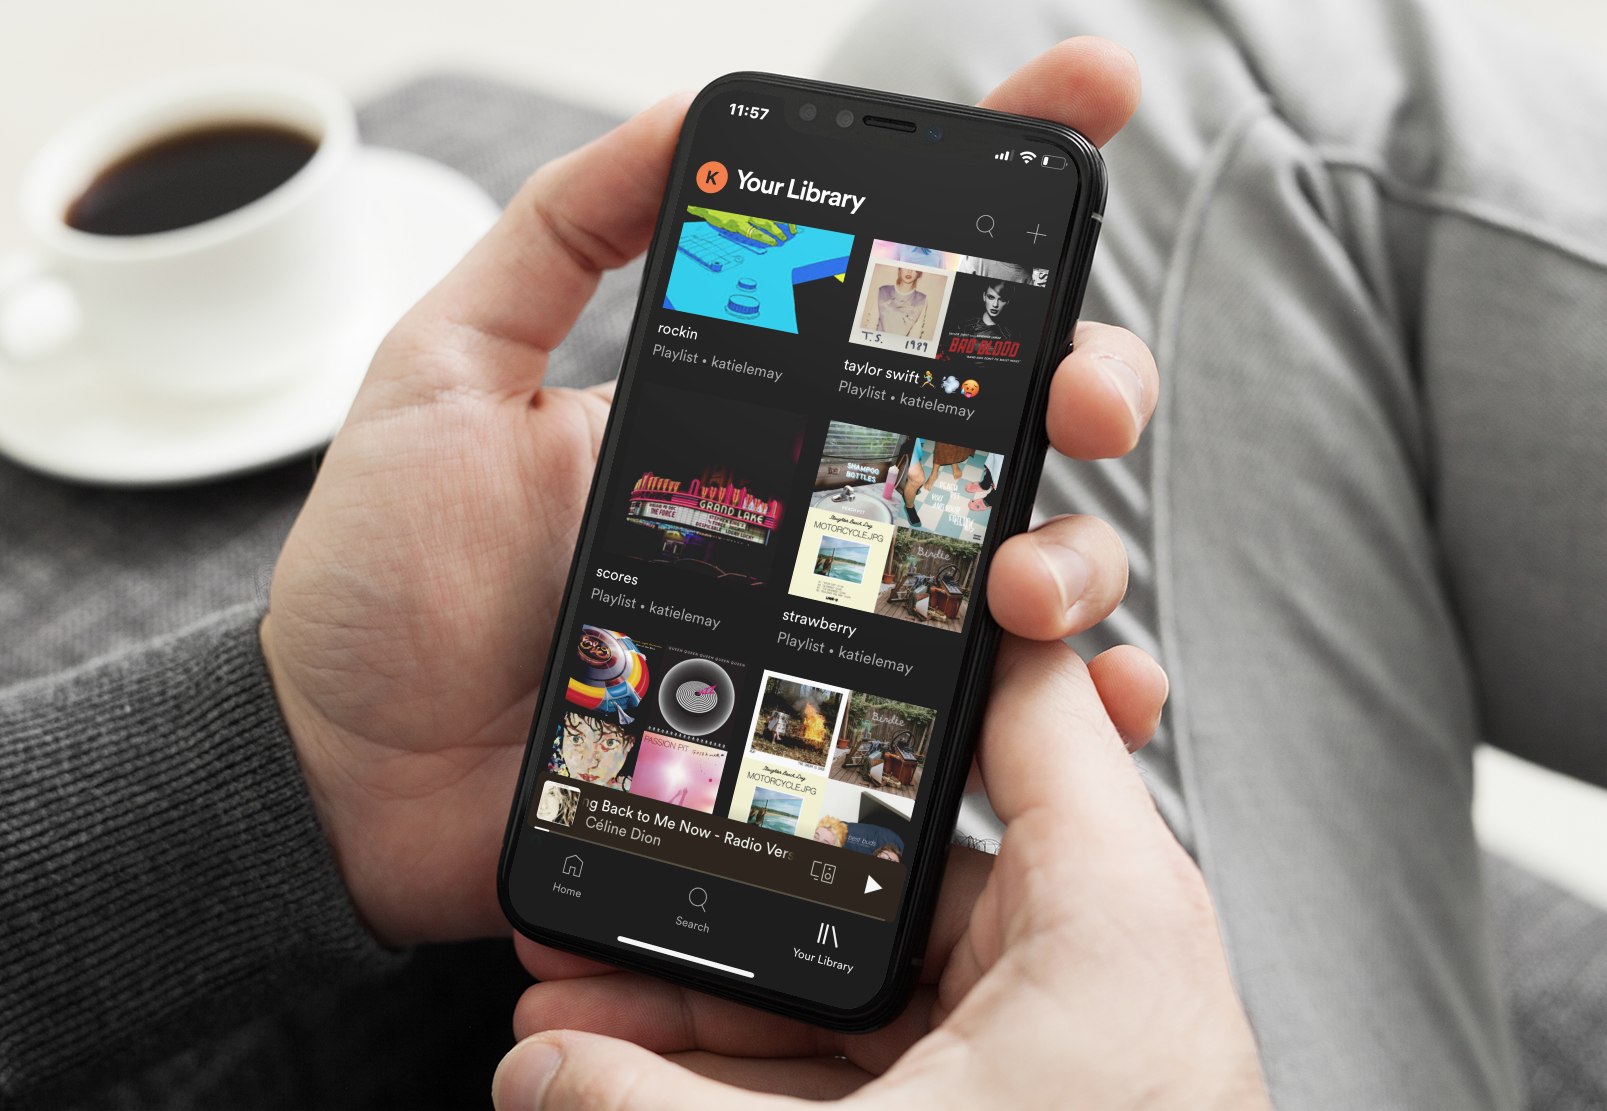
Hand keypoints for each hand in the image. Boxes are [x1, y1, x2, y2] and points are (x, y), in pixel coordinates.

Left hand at [260, 36, 1158, 947]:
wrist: (348, 779)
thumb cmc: (387, 575)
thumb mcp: (448, 368)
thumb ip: (558, 234)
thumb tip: (691, 109)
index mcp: (746, 408)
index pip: (901, 288)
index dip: (1009, 187)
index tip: (1095, 96)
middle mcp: (814, 510)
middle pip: (1008, 423)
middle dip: (1091, 379)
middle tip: (1081, 397)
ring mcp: (832, 630)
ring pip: (1026, 567)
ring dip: (1078, 553)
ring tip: (1025, 580)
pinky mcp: (829, 749)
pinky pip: (981, 725)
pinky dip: (1069, 708)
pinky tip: (1095, 696)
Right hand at [495, 638, 1268, 1110]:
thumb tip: (538, 1072)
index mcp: (1103, 910)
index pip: (1012, 698)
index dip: (912, 626)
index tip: (803, 582)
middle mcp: (1080, 955)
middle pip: (876, 853)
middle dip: (725, 872)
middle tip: (610, 875)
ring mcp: (1037, 1041)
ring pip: (850, 972)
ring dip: (716, 989)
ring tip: (574, 995)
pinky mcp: (1000, 1109)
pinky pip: (862, 1059)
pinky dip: (757, 1071)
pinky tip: (631, 1074)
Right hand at [690, 208, 793, 244]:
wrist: (706, 206)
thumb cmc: (722, 209)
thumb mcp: (740, 212)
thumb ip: (751, 218)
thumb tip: (763, 226)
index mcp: (753, 208)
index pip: (773, 213)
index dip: (785, 219)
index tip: (792, 224)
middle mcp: (751, 210)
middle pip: (773, 216)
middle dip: (786, 224)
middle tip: (793, 232)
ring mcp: (744, 216)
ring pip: (766, 223)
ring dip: (777, 231)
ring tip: (783, 238)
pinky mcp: (736, 223)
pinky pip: (752, 231)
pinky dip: (763, 237)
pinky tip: (771, 241)